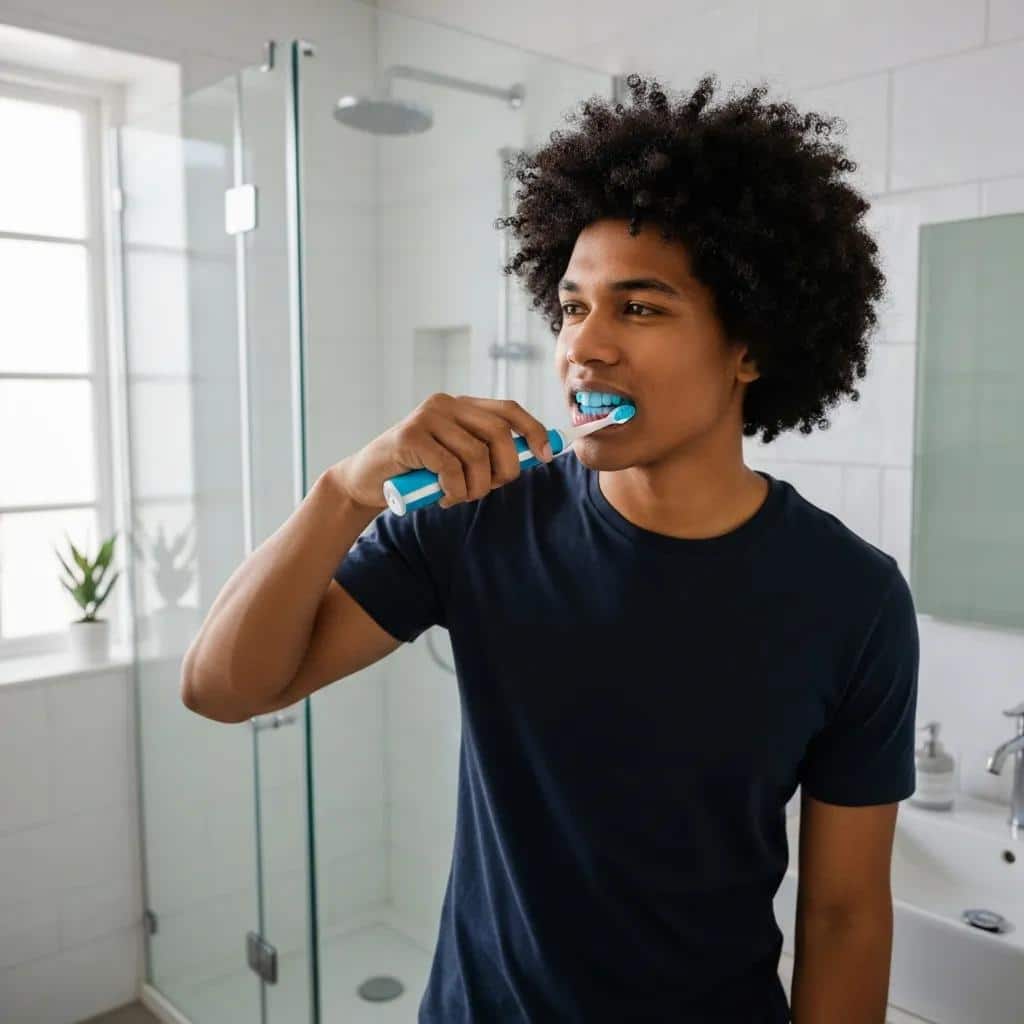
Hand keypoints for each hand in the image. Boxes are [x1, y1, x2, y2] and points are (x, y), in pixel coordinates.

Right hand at [329, 393, 552, 510]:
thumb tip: (530, 458)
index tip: (545, 456)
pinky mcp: (409, 437)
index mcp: (461, 406)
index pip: (508, 409)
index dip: (533, 431)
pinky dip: (455, 490)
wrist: (367, 481)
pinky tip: (443, 498)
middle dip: (506, 468)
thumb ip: (484, 452)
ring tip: (460, 496)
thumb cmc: (418, 473)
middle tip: (491, 488)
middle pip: (499, 433)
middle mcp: (445, 404)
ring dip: (476, 487)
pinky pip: (451, 468)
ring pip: (477, 455)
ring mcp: (426, 418)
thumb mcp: (456, 459)